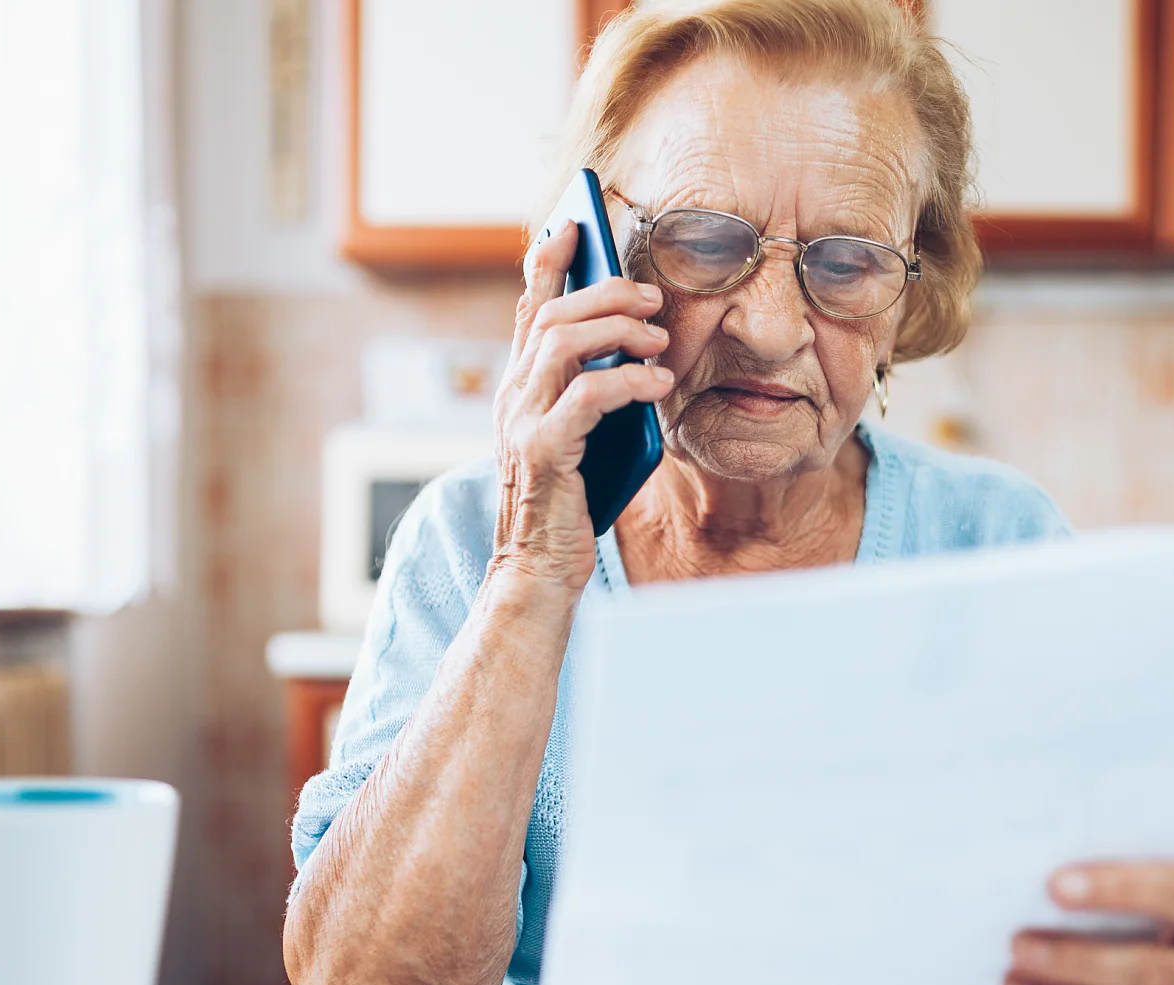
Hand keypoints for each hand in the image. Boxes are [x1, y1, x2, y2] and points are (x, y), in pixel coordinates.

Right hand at [490, 222, 674, 591]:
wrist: (537, 572)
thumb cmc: (568, 506)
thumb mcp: (582, 436)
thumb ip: (594, 391)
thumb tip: (637, 347)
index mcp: (519, 389)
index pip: (528, 308)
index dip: (547, 262)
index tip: (574, 223)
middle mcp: (513, 397)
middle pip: (550, 314)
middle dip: (604, 290)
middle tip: (652, 296)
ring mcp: (523, 423)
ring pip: (563, 342)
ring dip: (618, 328)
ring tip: (659, 338)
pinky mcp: (544, 453)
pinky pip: (587, 396)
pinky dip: (628, 381)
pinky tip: (660, 383)